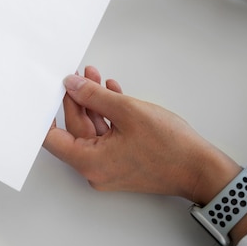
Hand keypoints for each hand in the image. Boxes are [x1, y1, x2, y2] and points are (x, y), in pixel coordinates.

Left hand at [45, 66, 240, 204]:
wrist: (200, 168)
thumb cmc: (170, 148)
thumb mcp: (128, 111)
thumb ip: (94, 96)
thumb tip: (72, 85)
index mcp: (90, 162)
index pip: (53, 140)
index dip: (46, 114)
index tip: (46, 95)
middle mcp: (95, 169)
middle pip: (74, 130)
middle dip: (77, 98)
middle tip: (78, 76)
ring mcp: (109, 167)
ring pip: (92, 130)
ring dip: (94, 103)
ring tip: (96, 77)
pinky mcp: (122, 161)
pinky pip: (107, 135)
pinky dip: (108, 115)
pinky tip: (112, 93)